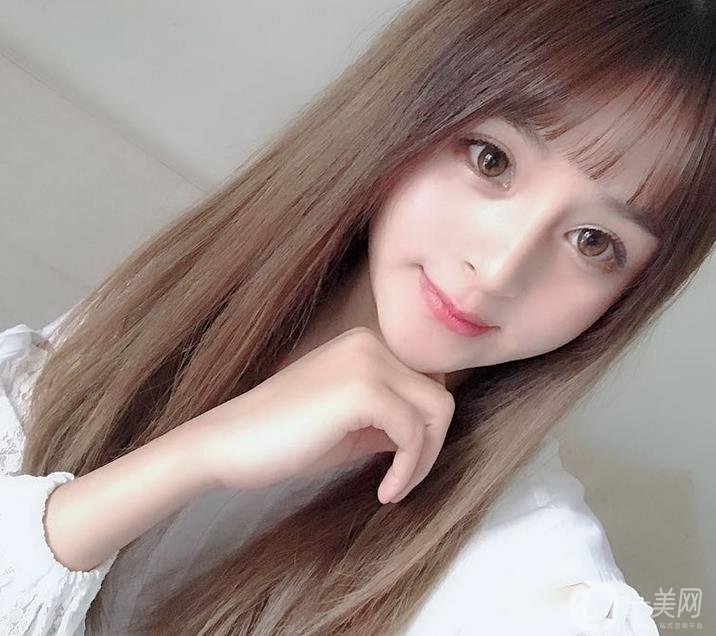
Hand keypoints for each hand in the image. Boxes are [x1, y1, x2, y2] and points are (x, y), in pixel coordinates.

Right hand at [192, 327, 454, 503]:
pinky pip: (412, 432)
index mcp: (365, 345)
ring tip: (393, 487)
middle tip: (402, 482)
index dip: (423, 431)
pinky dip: (408, 468)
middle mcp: (370, 343)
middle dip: (430, 446)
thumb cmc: (282, 439)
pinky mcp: (362, 389)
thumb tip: (427, 435)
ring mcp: (367, 361)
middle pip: (438, 396)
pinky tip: (385, 490)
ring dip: (423, 459)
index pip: (424, 386)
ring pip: (436, 411)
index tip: (401, 468)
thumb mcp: (351, 426)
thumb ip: (390, 420)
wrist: (227, 443)